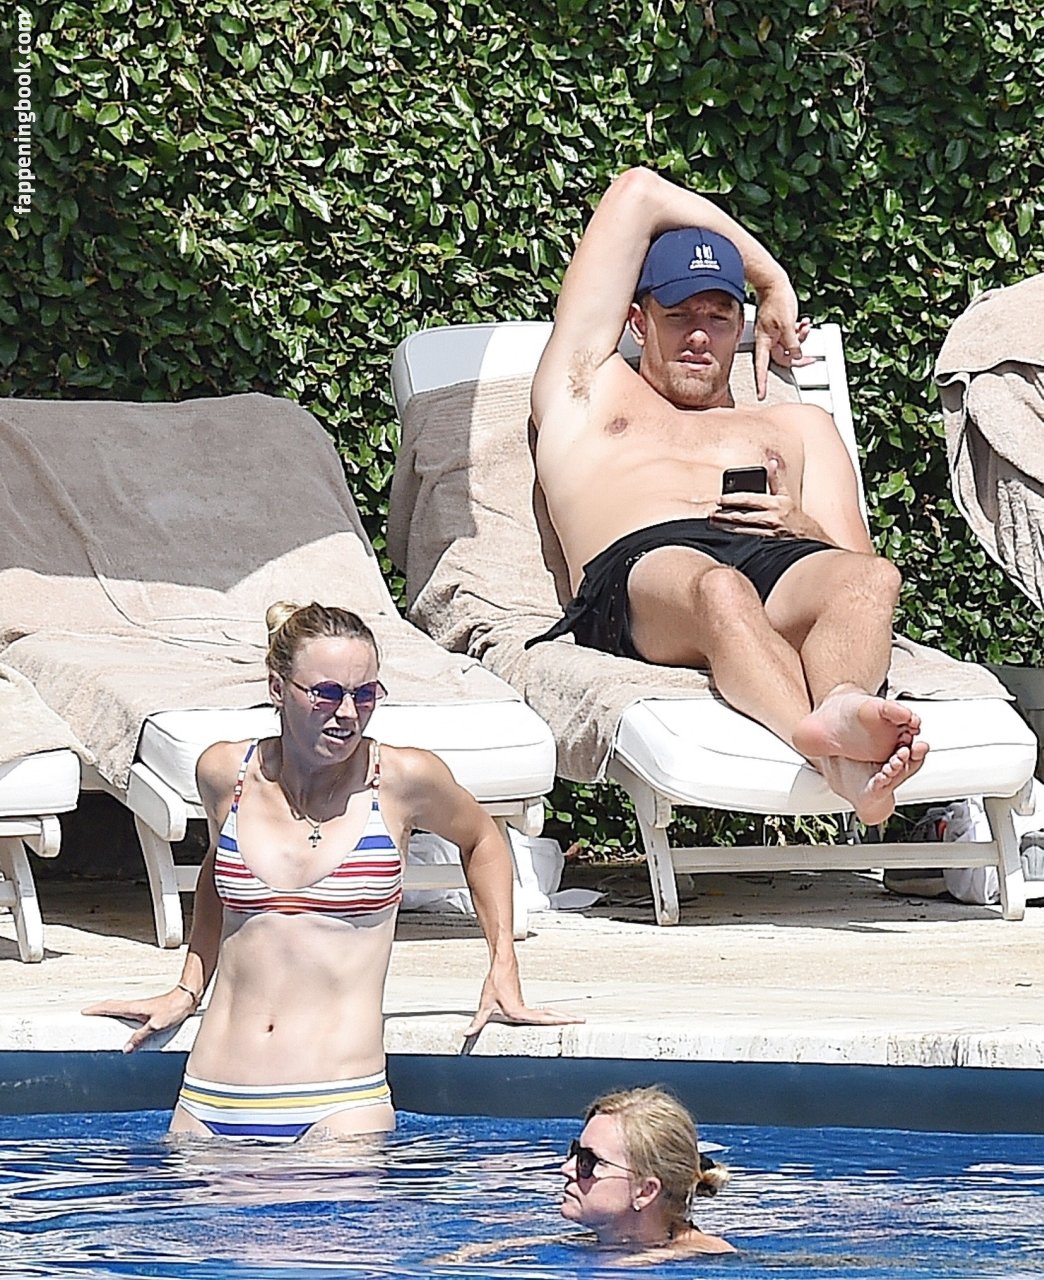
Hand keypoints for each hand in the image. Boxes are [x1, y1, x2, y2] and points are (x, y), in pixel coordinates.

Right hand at [82, 988, 198, 1053]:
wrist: (186, 999)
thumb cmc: (173, 1008)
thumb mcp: (156, 1026)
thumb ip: (140, 1037)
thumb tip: (126, 1049)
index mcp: (134, 1008)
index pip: (110, 1006)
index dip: (97, 1009)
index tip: (84, 1011)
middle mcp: (135, 1006)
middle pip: (112, 1006)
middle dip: (98, 1009)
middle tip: (87, 1014)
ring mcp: (141, 1008)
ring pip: (120, 1009)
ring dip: (108, 1011)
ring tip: (99, 1019)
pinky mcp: (147, 1011)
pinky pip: (129, 1013)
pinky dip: (120, 1015)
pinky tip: (122, 1023)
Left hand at [464, 963, 584, 1036]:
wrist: (501, 964)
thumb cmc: (494, 982)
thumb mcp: (485, 1003)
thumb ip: (477, 1021)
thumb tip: (467, 1033)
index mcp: (519, 1012)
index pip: (542, 1020)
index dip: (558, 1023)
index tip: (571, 1023)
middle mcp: (526, 1011)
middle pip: (551, 1017)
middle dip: (567, 1020)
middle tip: (584, 1022)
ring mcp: (528, 1007)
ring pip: (549, 1014)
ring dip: (562, 1018)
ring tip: (577, 1021)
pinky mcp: (527, 1005)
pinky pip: (544, 1013)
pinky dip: (553, 1017)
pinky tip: (556, 1020)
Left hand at [711, 459, 826, 540]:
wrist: (810, 538)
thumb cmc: (794, 516)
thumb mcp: (785, 495)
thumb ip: (775, 479)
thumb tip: (771, 462)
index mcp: (775, 503)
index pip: (749, 499)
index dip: (732, 499)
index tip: (719, 499)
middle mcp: (772, 518)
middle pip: (742, 516)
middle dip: (724, 515)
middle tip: (710, 513)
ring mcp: (769, 533)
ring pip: (742, 530)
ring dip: (725, 526)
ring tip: (713, 523)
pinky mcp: (767, 545)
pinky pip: (747, 540)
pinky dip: (735, 536)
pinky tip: (725, 534)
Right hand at [752, 279, 811, 398]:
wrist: (774, 283)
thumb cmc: (777, 300)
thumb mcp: (788, 324)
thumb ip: (793, 343)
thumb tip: (797, 355)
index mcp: (765, 342)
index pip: (761, 367)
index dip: (761, 382)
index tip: (761, 394)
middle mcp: (768, 341)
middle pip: (782, 359)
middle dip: (798, 357)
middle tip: (810, 360)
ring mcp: (774, 334)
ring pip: (789, 347)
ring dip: (801, 340)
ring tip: (804, 328)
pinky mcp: (780, 328)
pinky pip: (791, 337)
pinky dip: (799, 333)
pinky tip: (803, 324)